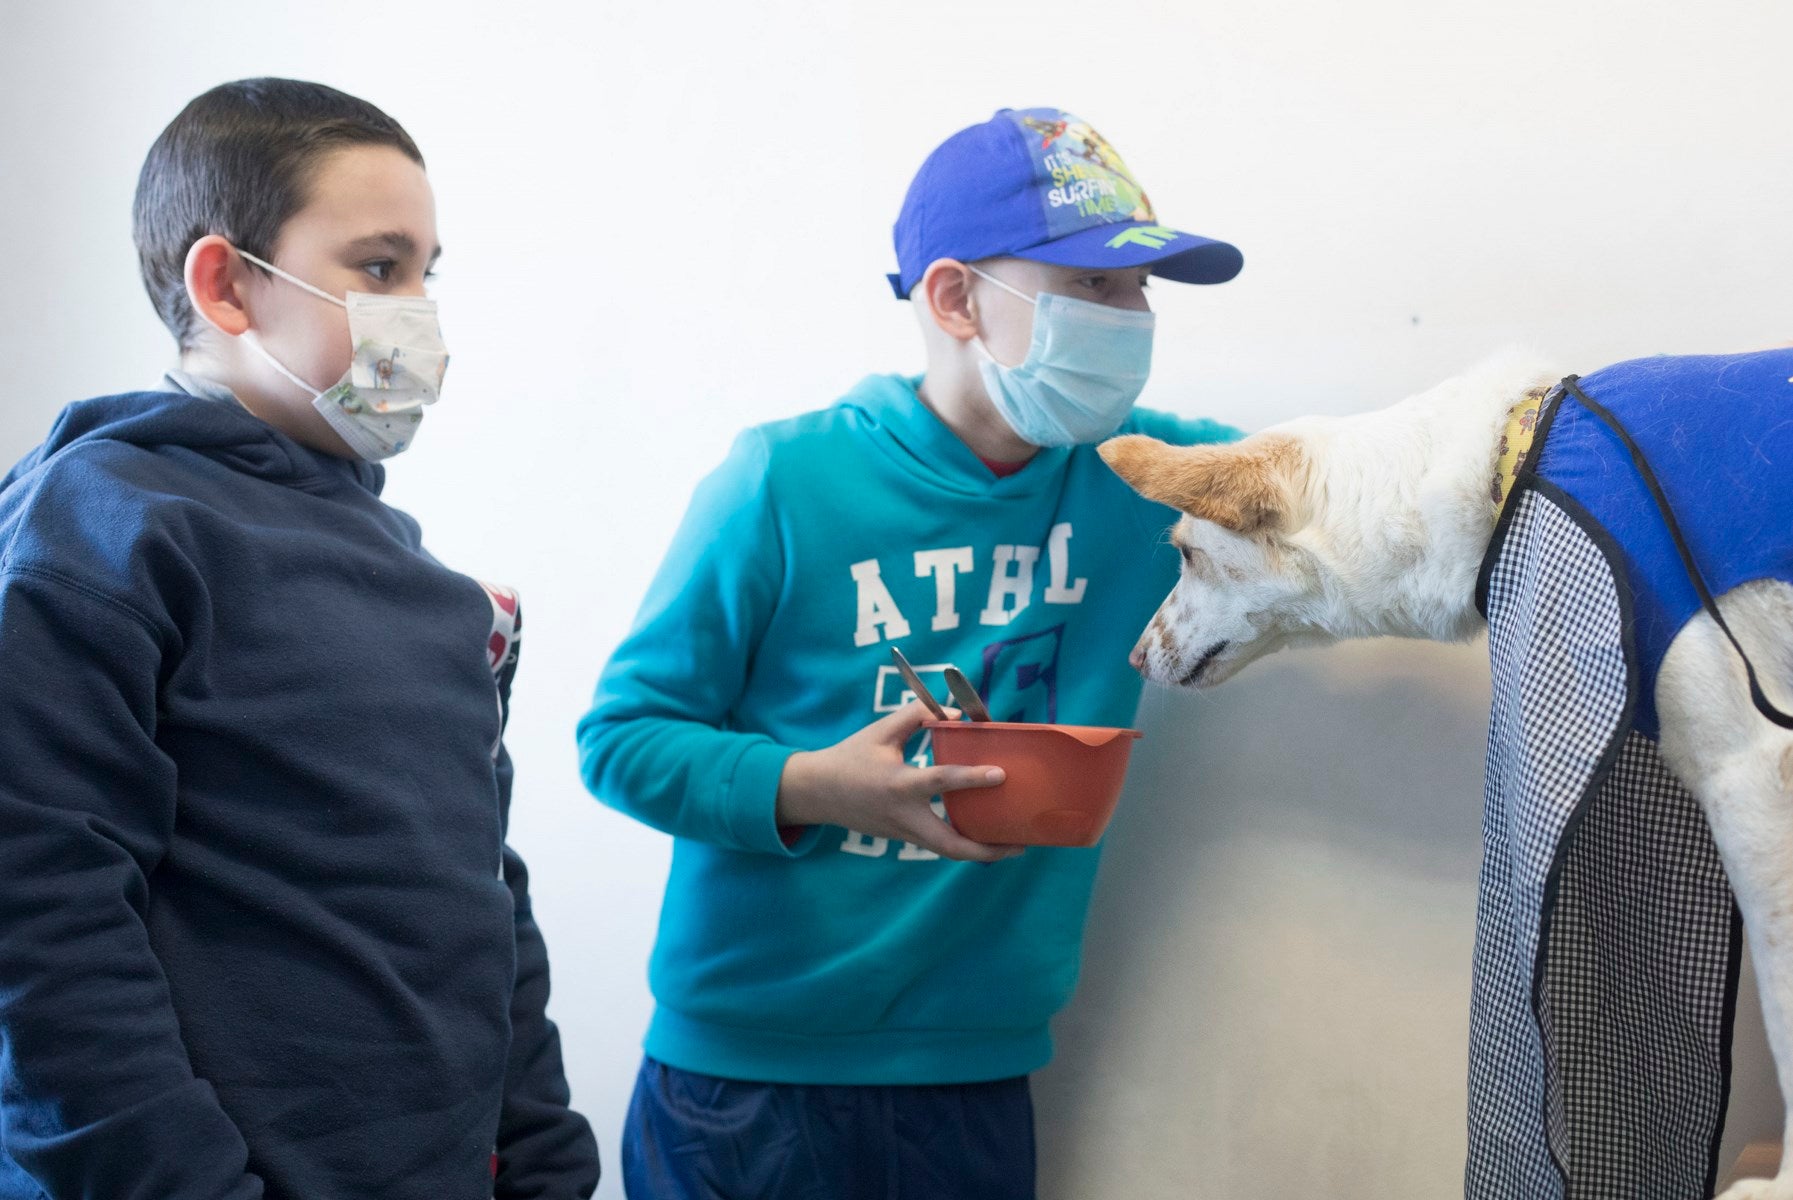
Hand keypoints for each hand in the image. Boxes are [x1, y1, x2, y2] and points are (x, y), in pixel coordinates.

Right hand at [776, 701, 1020, 861]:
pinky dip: (962, 843)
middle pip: (950, 846)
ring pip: (946, 851)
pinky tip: (984, 834)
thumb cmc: (851, 757)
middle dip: (986, 850)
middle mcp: (904, 815)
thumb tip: (957, 714)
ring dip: (979, 852)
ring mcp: (903, 832)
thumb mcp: (881, 731)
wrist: (817, 792)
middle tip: (1019, 845)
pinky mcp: (902, 838)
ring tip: (1012, 845)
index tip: (1001, 774)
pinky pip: (936, 844)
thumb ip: (918, 716)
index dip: (972, 778)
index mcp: (899, 784)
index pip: (941, 782)